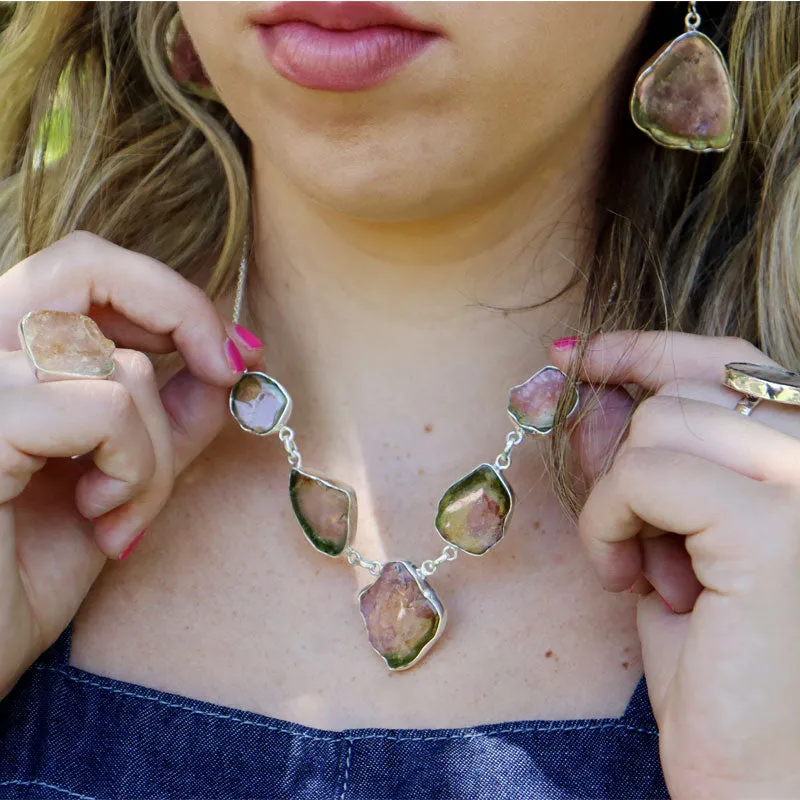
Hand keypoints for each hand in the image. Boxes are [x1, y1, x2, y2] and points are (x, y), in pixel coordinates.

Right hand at [0, 231, 262, 697]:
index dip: (165, 297)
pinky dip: (134, 467)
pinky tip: (101, 518)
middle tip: (228, 369)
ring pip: (116, 362)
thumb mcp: (114, 482)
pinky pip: (107, 406)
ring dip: (152, 447)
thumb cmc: (17, 577)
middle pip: (82, 263)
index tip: (228, 353)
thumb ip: (162, 417)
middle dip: (180, 311)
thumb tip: (226, 363)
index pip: (80, 270)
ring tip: (120, 511)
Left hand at [552, 332, 799, 798]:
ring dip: (618, 496)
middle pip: (684, 389)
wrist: (762, 774)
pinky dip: (609, 522)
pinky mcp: (774, 525)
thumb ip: (640, 461)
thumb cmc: (718, 661)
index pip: (729, 363)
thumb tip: (594, 391)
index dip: (650, 349)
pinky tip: (629, 581)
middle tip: (625, 529)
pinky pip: (643, 473)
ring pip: (657, 423)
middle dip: (624, 448)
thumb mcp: (668, 539)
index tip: (586, 354)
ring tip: (639, 568)